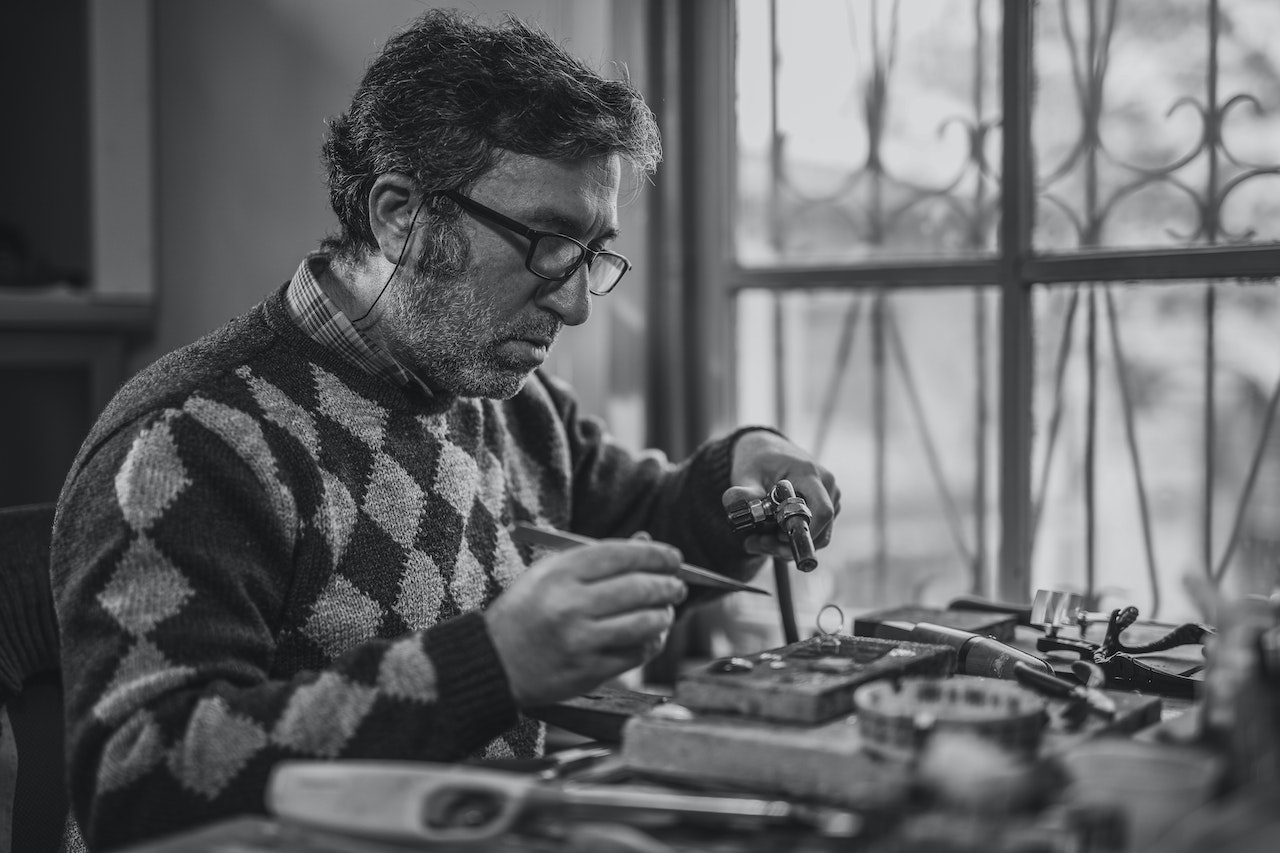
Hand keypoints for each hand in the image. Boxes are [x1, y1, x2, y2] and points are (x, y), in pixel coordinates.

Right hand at [484, 539, 686, 706]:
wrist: (493, 662)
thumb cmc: (525, 612)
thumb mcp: (549, 574)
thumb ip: (597, 558)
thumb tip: (646, 542)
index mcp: (559, 573)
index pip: (621, 555)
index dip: (655, 555)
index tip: (673, 558)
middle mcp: (569, 604)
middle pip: (639, 588)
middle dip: (668, 585)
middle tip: (677, 586)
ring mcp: (580, 640)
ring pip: (644, 623)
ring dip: (663, 615)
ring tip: (665, 611)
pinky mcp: (588, 671)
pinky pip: (635, 654)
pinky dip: (651, 643)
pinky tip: (651, 636)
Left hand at [724, 430, 839, 561]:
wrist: (768, 450)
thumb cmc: (758, 461)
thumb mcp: (747, 474)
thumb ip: (743, 492)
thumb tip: (731, 501)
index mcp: (809, 474)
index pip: (822, 511)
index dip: (804, 532)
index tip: (777, 539)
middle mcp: (826, 485)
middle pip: (819, 531)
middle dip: (787, 546)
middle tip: (754, 543)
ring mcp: (830, 497)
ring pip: (816, 536)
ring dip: (785, 546)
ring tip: (756, 539)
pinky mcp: (828, 506)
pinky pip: (814, 533)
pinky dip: (790, 540)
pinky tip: (767, 534)